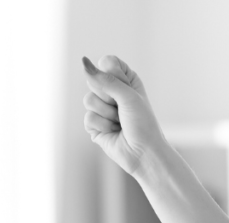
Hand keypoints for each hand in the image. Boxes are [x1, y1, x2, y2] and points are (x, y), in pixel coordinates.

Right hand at [82, 55, 164, 178]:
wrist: (144, 154)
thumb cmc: (143, 124)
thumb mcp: (129, 96)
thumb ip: (106, 79)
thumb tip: (84, 63)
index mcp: (126, 80)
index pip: (107, 62)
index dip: (114, 74)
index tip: (127, 89)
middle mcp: (113, 92)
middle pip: (94, 79)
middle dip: (109, 96)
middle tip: (123, 109)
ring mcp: (102, 108)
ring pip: (88, 100)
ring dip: (107, 114)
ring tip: (120, 123)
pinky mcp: (95, 125)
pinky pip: (88, 117)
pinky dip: (103, 126)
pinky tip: (114, 132)